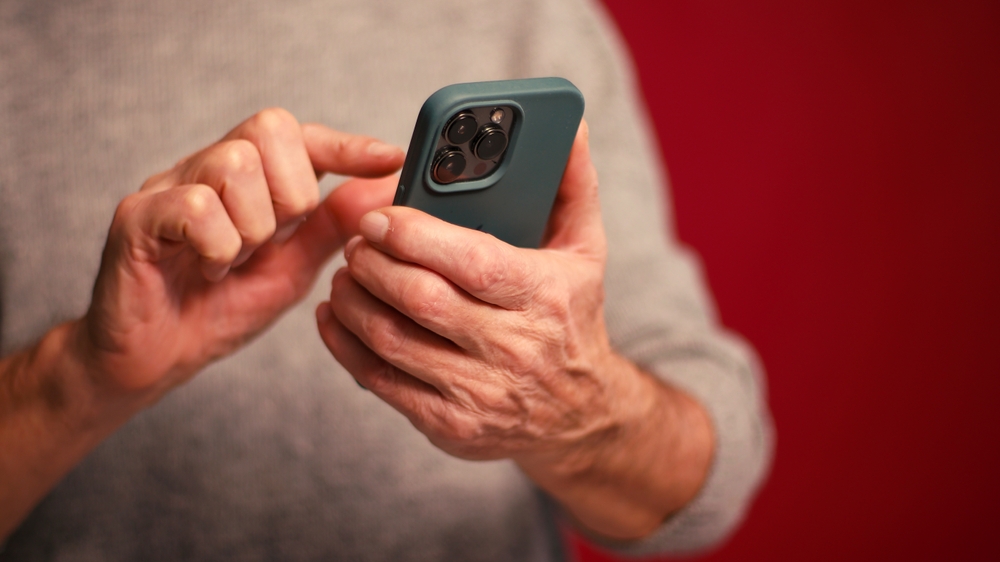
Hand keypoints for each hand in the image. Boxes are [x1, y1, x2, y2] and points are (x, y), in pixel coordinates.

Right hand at [81, 107, 403, 400]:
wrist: (156, 359)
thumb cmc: (219, 309)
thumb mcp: (293, 268)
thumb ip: (332, 227)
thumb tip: (385, 190)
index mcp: (249, 179)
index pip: (303, 136)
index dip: (349, 145)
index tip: (393, 159)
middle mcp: (207, 168)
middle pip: (269, 129)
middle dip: (290, 193)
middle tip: (271, 242)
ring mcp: (169, 186)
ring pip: (236, 163)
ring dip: (252, 227)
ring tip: (232, 262)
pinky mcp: (138, 216)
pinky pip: (197, 205)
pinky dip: (217, 246)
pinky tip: (207, 271)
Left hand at [316, 121, 712, 537]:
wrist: (581, 413)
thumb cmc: (573, 317)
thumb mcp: (586, 251)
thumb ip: (572, 184)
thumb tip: (569, 124)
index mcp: (544, 295)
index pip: (470, 261)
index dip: (413, 236)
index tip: (378, 217)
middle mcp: (514, 348)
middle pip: (421, 300)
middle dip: (373, 264)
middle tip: (355, 242)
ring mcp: (480, 392)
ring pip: (392, 340)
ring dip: (353, 301)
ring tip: (346, 274)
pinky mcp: (451, 425)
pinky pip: (381, 382)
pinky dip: (346, 345)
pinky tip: (337, 317)